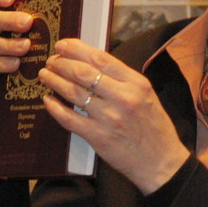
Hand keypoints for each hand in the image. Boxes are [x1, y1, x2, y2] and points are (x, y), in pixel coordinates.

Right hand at [0, 0, 33, 104]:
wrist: (2, 98)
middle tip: (27, 22)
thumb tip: (63, 22)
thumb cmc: (18, 67)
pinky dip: (0, 63)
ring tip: (26, 46)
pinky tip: (14, 64)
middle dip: (10, 19)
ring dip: (9, 44)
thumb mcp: (26, 46)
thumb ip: (35, 32)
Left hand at [38, 39, 189, 193]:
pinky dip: (54, 108)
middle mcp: (124, 98)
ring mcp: (109, 118)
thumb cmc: (154, 128)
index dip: (77, 49)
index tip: (63, 45)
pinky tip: (48, 100)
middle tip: (51, 61)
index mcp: (137, 84)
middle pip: (83, 73)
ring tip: (46, 75)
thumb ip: (123, 80)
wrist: (162, 162)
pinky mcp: (98, 137)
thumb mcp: (147, 96)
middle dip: (61, 63)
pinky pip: (69, 118)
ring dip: (55, 81)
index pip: (102, 59)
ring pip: (73, 93)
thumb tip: (92, 64)